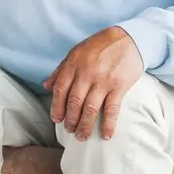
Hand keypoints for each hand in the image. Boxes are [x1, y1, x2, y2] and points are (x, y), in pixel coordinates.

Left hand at [43, 26, 143, 140]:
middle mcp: (86, 73)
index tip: (56, 119)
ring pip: (90, 108)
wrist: (128, 38)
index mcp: (74, 64)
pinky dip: (108, 124)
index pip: (60, 89)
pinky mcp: (119, 86)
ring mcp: (103, 80)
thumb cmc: (100, 46)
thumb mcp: (76, 52)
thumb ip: (61, 69)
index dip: (56, 106)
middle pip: (74, 101)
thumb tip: (46, 86)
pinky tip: (106, 135)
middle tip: (69, 130)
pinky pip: (112, 109)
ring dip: (85, 125)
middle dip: (70, 119)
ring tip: (81, 136)